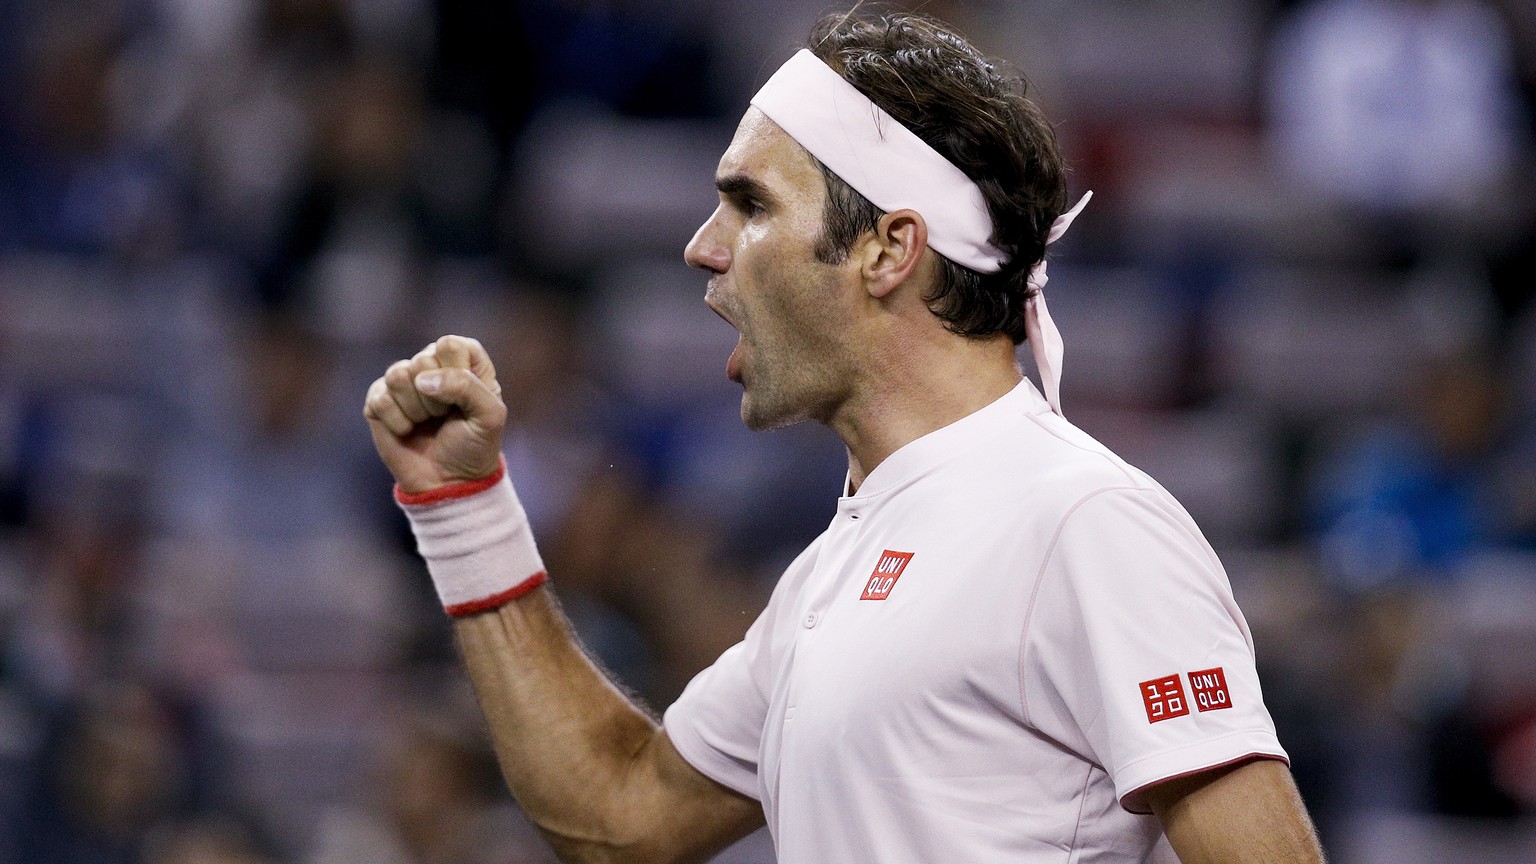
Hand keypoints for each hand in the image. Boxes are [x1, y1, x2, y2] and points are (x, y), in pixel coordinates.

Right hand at [364, 335, 506, 493]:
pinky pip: (380, 399)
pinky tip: (408, 430)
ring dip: (417, 410)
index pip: (450, 344)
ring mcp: (403, 381)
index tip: (465, 401)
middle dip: (436, 398)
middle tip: (445, 417)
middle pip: (422, 360)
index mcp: (463, 360)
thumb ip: (467, 386)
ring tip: (427, 422)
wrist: (449, 481)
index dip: (456, 373)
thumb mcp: (489, 416)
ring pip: (398, 375)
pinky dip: (398, 422)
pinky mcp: (379, 400)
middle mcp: (432, 365)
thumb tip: (422, 380)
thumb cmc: (475, 445)